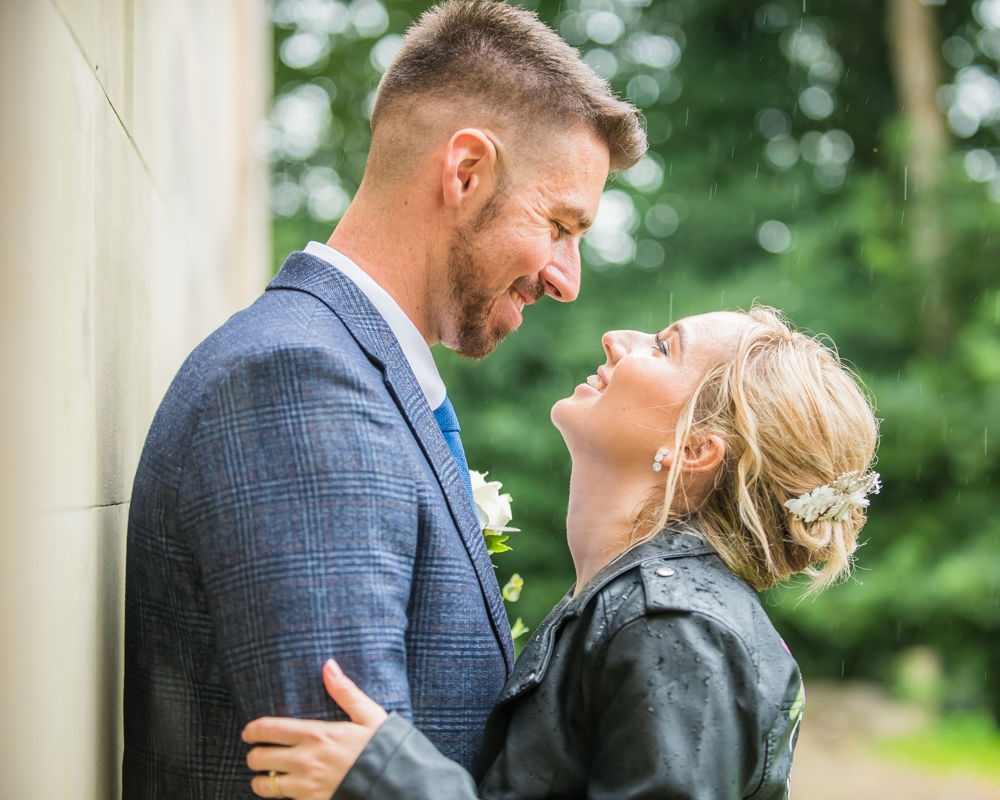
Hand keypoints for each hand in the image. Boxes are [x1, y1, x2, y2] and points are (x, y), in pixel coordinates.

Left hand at [243, 659, 388, 799]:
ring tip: (266, 778)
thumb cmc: (382, 747)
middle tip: (258, 755)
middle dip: (254, 756)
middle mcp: (305, 760)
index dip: (252, 731)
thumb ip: (344, 691)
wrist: (394, 783)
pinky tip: (286, 790)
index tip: (248, 733)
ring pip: (264, 785)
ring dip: (261, 781)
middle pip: (259, 758)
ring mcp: (306, 786)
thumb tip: (328, 665)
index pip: (269, 730)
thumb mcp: (368, 715)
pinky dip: (280, 796)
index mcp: (316, 734)